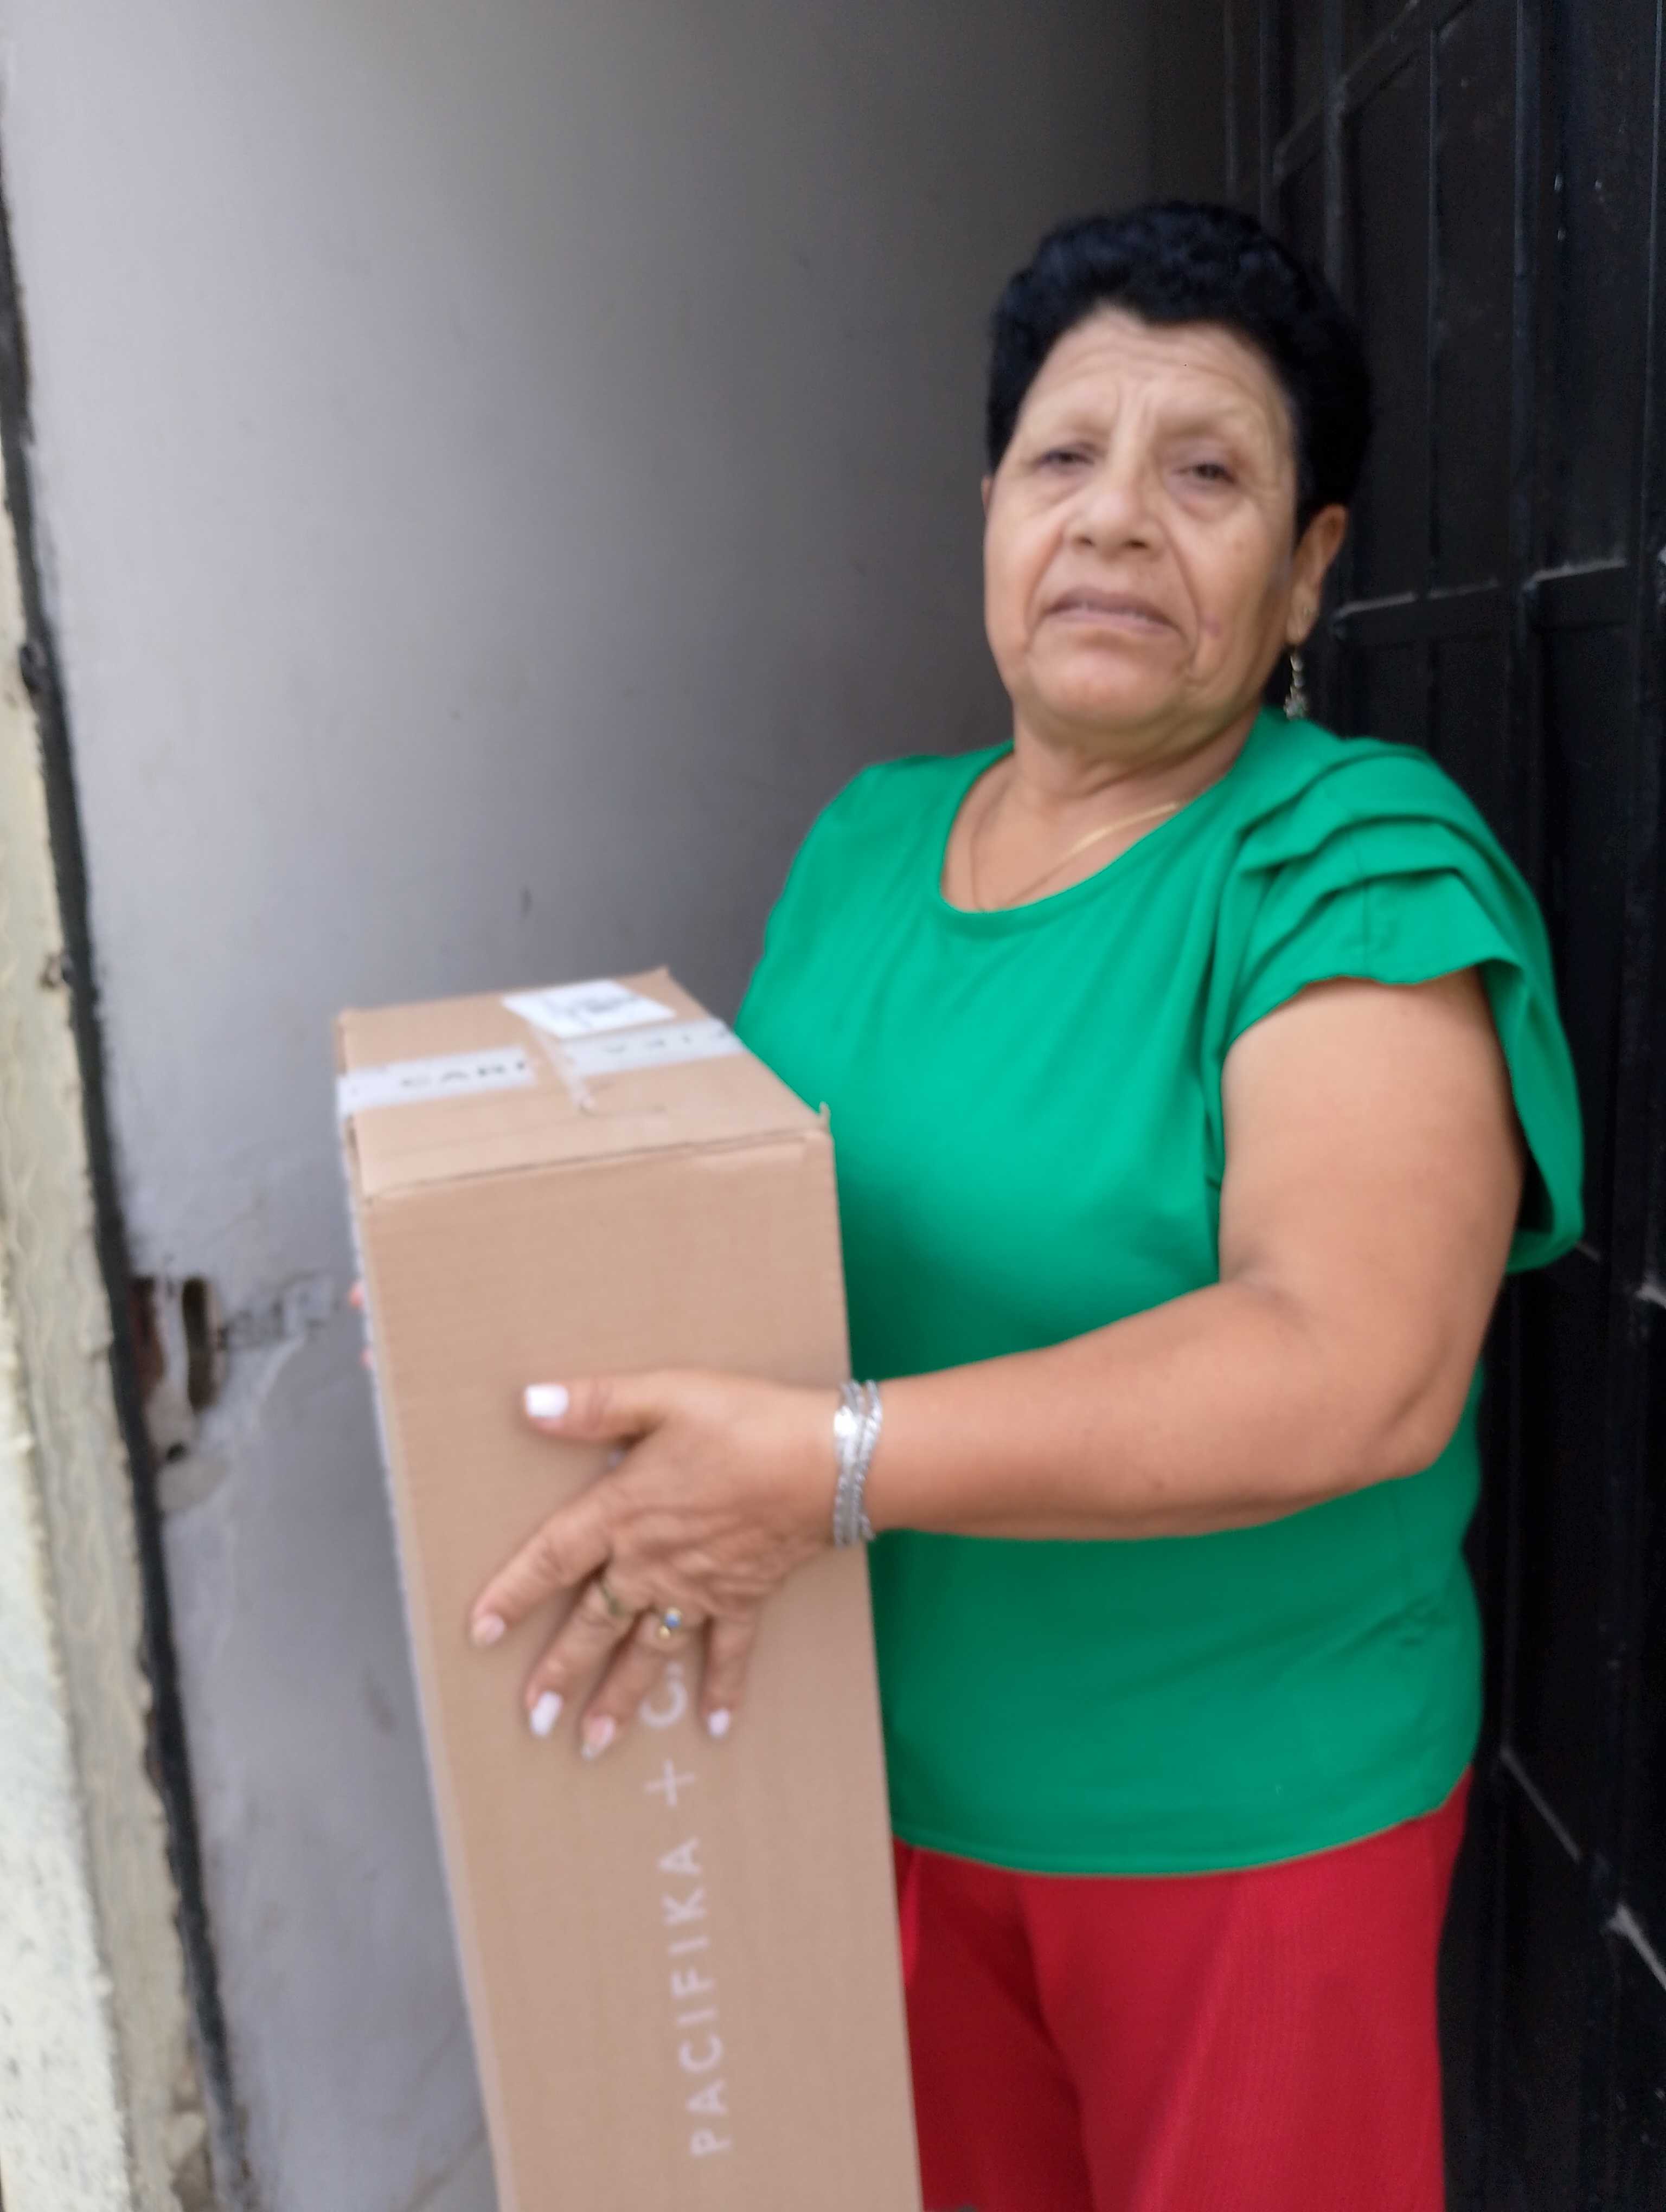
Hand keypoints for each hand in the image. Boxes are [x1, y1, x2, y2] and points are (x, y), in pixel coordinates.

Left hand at [469, 1371, 836, 1756]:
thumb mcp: (665, 1395)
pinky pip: (728, 1652)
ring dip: (620, 1698)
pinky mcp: (745, 1596)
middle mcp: (652, 1561)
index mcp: (623, 1512)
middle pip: (594, 1623)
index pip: (553, 1558)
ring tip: (592, 1742)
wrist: (827, 1462)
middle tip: (533, 1718)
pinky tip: (713, 1727)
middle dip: (561, 1671)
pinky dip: (720, 1688)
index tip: (480, 1632)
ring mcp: (699, 1587)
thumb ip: (596, 1403)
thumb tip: (527, 1403)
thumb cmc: (744, 1421)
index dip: (513, 1592)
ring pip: (648, 1651)